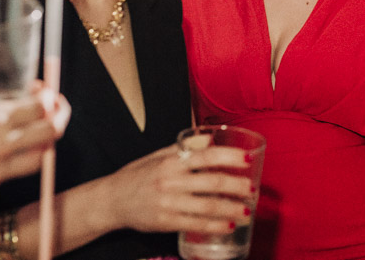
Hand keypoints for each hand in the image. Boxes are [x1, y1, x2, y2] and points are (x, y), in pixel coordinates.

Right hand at [0, 90, 66, 206]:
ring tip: (34, 139)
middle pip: (51, 131)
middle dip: (58, 119)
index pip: (40, 106)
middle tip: (56, 113)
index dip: (48, 99)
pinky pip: (4, 179)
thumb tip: (17, 103)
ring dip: (39, 147)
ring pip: (37, 159)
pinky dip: (1, 171)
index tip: (46, 95)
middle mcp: (0, 144)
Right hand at [105, 143, 253, 234]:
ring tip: (247, 211)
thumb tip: (211, 138)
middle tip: (253, 190)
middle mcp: (171, 181)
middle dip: (237, 186)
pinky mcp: (166, 222)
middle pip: (212, 183)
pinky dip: (215, 226)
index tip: (248, 159)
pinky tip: (228, 225)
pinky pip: (195, 224)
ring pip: (207, 206)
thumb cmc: (138, 175)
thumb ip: (186, 148)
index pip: (207, 156)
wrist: (111, 200)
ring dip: (231, 209)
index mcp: (172, 161)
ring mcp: (168, 203)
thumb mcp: (159, 155)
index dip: (230, 157)